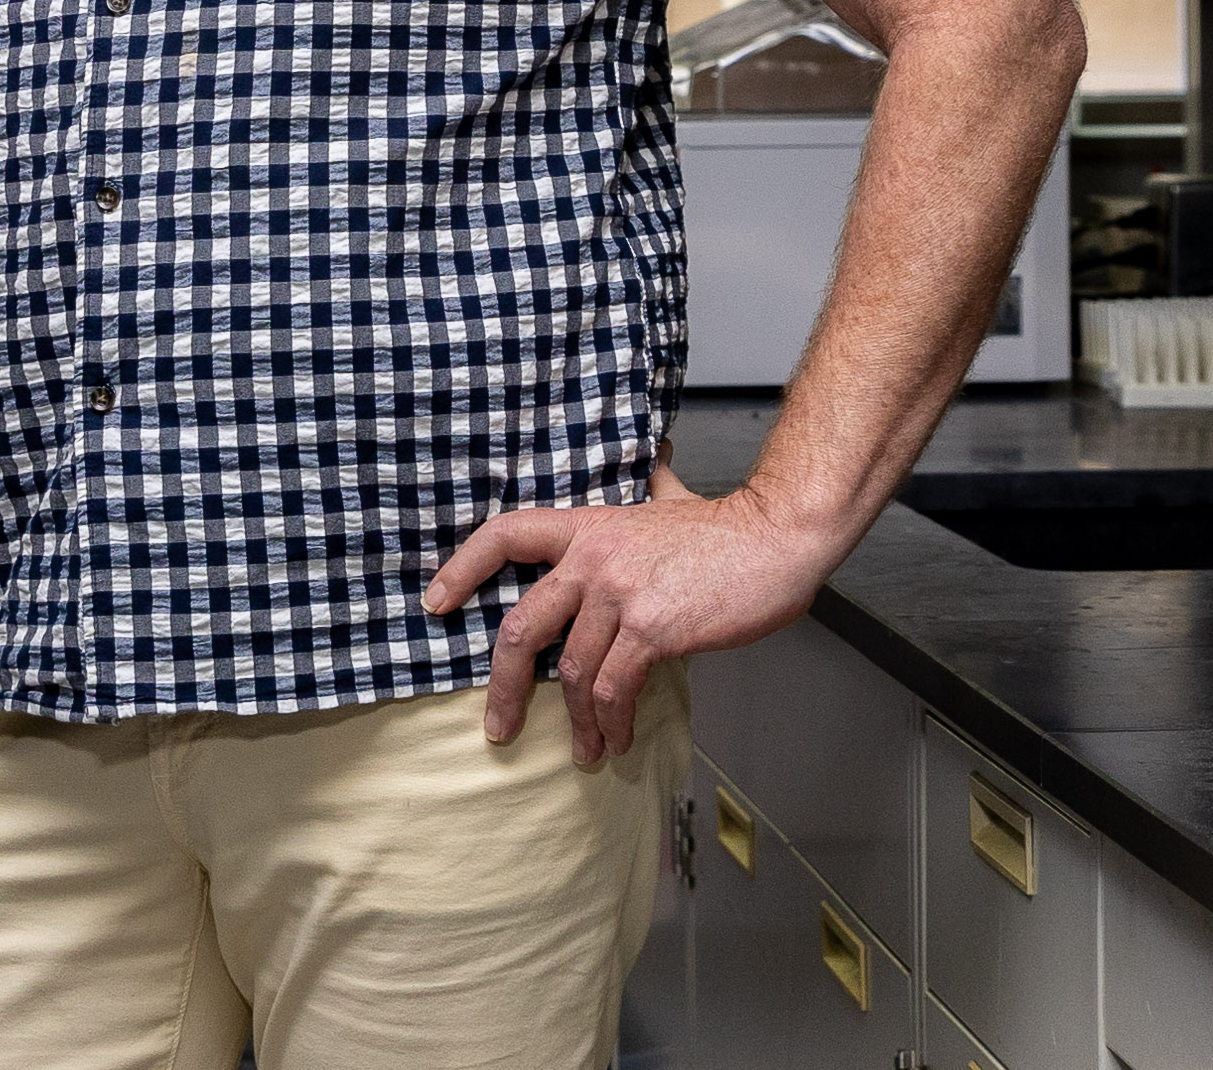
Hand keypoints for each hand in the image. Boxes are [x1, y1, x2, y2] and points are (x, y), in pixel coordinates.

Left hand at [422, 455, 833, 765]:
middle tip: (499, 727)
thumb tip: (659, 461)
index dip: (462, 568)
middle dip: (505, 686)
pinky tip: (618, 739)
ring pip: (573, 671)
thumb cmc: (727, 528)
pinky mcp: (652, 629)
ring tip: (586, 751)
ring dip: (576, 722)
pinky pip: (614, 687)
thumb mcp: (671, 499)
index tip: (435, 602)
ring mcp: (619, 594)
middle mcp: (591, 560)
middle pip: (523, 626)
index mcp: (587, 527)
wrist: (777, 537)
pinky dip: (611, 721)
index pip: (504, 535)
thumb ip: (654, 486)